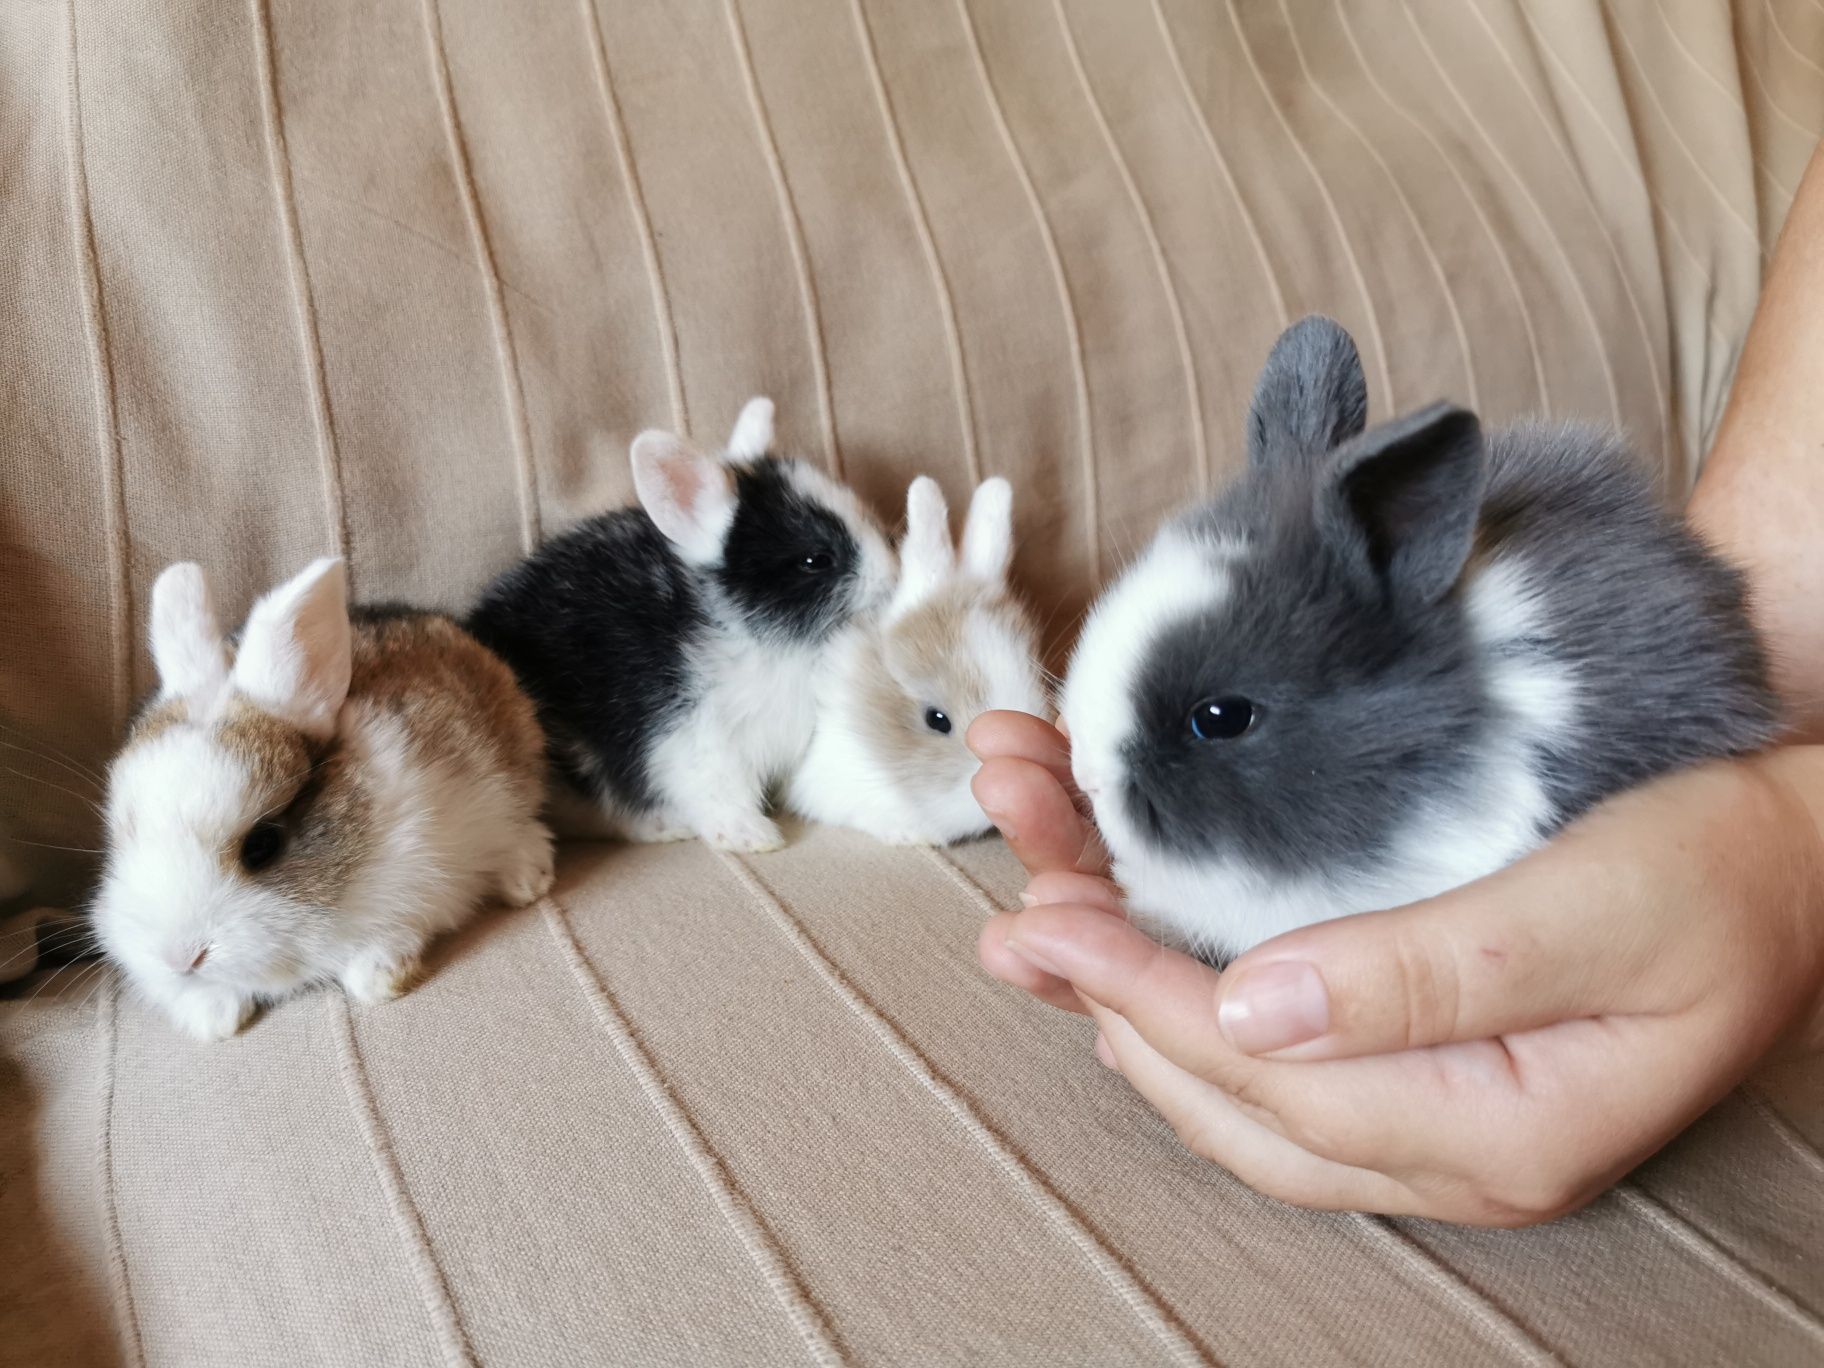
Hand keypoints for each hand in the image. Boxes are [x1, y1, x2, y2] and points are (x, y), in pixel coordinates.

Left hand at [968, 711, 1823, 1224]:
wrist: (1793, 849)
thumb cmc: (1722, 868)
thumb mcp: (1600, 911)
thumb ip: (1435, 971)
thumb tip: (1255, 1013)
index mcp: (1493, 1130)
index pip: (1272, 1081)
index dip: (1147, 999)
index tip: (1049, 922)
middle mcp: (1440, 1139)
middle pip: (1226, 1090)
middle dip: (1105, 995)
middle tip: (1015, 915)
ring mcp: (1423, 1101)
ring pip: (1231, 1070)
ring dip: (1122, 985)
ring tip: (1034, 906)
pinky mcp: (1410, 1048)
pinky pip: (1267, 1037)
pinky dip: (1179, 979)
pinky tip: (1119, 939)